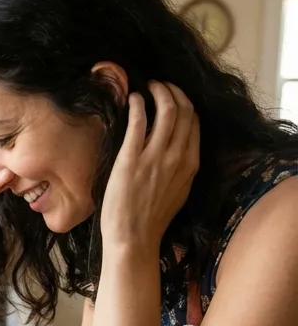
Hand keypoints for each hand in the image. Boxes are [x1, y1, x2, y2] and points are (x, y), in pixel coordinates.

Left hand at [101, 82, 199, 252]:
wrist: (134, 239)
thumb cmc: (151, 219)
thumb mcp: (178, 191)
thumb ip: (181, 168)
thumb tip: (177, 149)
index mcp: (190, 164)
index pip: (195, 122)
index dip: (185, 103)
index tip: (173, 96)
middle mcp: (177, 157)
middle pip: (184, 110)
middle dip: (173, 91)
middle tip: (160, 85)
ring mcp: (155, 157)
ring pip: (167, 110)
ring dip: (159, 92)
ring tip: (148, 87)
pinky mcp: (131, 159)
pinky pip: (139, 121)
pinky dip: (138, 104)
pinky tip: (133, 99)